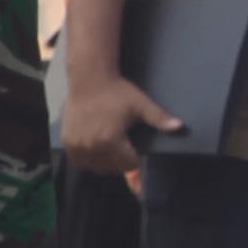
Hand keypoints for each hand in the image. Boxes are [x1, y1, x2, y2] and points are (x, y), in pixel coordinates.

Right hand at [63, 68, 181, 176]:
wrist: (89, 79)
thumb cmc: (117, 92)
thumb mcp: (141, 105)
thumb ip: (160, 119)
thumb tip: (180, 127)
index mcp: (111, 141)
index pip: (129, 165)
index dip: (136, 158)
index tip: (135, 148)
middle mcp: (92, 147)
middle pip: (113, 168)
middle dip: (122, 161)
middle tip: (124, 146)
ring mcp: (77, 146)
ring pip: (96, 168)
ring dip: (105, 162)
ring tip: (111, 147)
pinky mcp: (67, 143)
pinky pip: (80, 162)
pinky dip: (89, 159)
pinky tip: (96, 147)